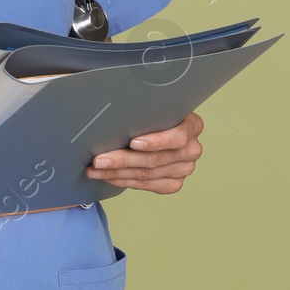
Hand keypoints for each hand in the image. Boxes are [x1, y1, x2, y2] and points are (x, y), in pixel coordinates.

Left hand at [84, 111, 203, 193]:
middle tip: (100, 159)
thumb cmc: (156, 114)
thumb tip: (116, 104)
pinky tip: (110, 176)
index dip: (155, 141)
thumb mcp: (156, 104)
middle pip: (156, 159)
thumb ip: (146, 108)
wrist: (163, 129)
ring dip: (117, 172)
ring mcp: (184, 168)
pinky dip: (125, 181)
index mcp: (193, 126)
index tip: (133, 142)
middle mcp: (191, 149)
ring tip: (96, 169)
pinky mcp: (174, 183)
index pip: (178, 137)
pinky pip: (147, 185)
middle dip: (123, 159)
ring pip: (148, 174)